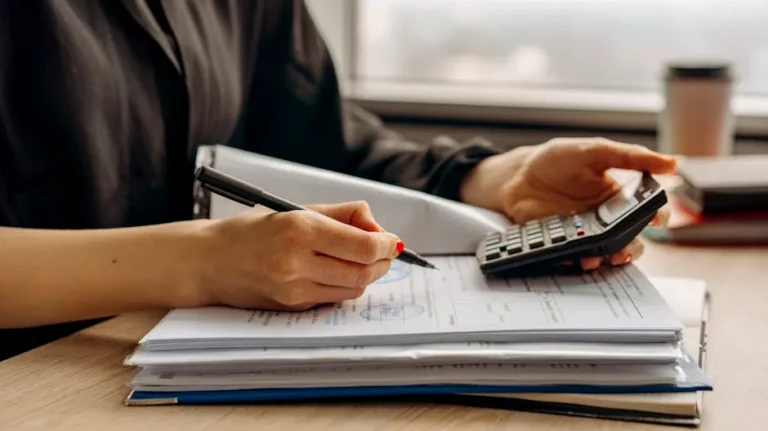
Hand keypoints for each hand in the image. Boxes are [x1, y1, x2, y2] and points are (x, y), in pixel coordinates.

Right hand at [193, 201, 400, 310]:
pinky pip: (332, 298)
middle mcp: (297, 262)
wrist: (209, 261)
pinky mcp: (291, 307)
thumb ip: (342, 215)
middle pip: (363, 272)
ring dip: (366, 275)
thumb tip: (378, 228)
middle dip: (381, 262)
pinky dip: (343, 286)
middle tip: (383, 252)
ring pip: (352, 289)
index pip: (363, 246)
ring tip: (359, 260)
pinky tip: (334, 272)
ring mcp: (294, 289)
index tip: (391, 241)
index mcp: (300, 230)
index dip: (386, 245)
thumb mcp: (296, 210)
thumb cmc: (252, 231)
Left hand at [460, 137, 676, 268]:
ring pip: (610, 252)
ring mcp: (587, 231)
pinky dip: (582, 260)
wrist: (517, 176)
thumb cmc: (556, 160)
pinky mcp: (566, 242)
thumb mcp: (594, 150)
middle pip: (633, 238)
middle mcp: (607, 216)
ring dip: (611, 256)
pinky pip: (580, 257)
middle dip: (634, 246)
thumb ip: (630, 156)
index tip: (654, 219)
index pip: (649, 209)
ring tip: (604, 256)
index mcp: (620, 194)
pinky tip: (578, 257)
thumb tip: (671, 162)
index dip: (657, 216)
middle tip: (626, 246)